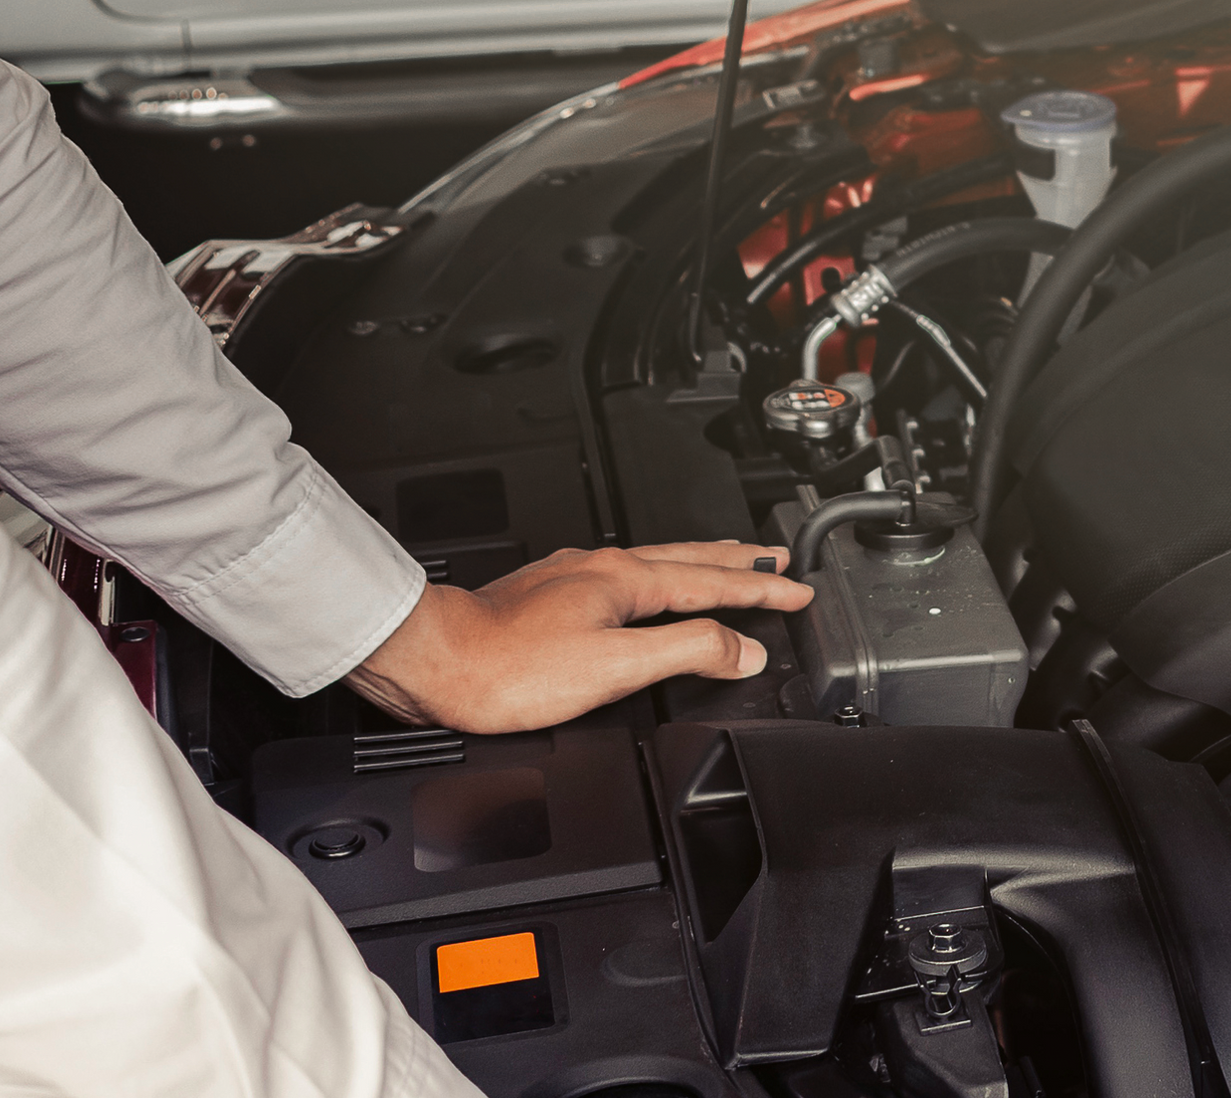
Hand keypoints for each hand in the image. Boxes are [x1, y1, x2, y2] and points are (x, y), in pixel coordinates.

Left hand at [343, 541, 812, 732]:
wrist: (433, 661)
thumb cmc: (507, 669)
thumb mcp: (615, 666)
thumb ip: (686, 651)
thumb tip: (742, 649)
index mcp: (625, 580)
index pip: (714, 582)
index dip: (762, 590)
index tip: (797, 592)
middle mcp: (600, 568)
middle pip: (689, 560)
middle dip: (740, 562)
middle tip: (778, 562)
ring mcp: (572, 579)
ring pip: (657, 564)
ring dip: (701, 565)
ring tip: (726, 563)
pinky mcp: (549, 596)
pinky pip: (626, 577)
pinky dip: (659, 579)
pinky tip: (646, 588)